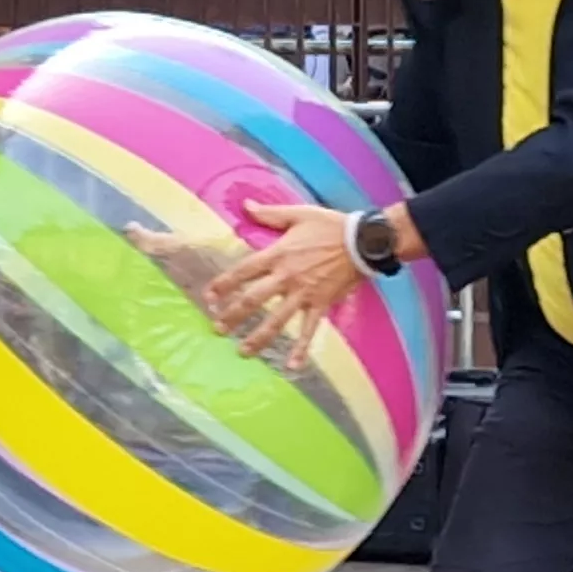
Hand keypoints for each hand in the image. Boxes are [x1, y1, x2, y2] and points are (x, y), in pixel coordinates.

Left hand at [198, 203, 365, 367]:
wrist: (363, 241)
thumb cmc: (330, 225)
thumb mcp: (299, 213)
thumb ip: (270, 213)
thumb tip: (245, 205)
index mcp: (278, 254)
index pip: (243, 271)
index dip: (224, 284)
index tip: (209, 297)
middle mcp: (287, 277)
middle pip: (254, 300)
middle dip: (233, 315)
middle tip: (218, 328)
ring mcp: (304, 293)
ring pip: (276, 320)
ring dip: (258, 337)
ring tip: (242, 351)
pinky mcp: (321, 304)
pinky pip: (309, 330)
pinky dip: (301, 349)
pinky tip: (292, 366)